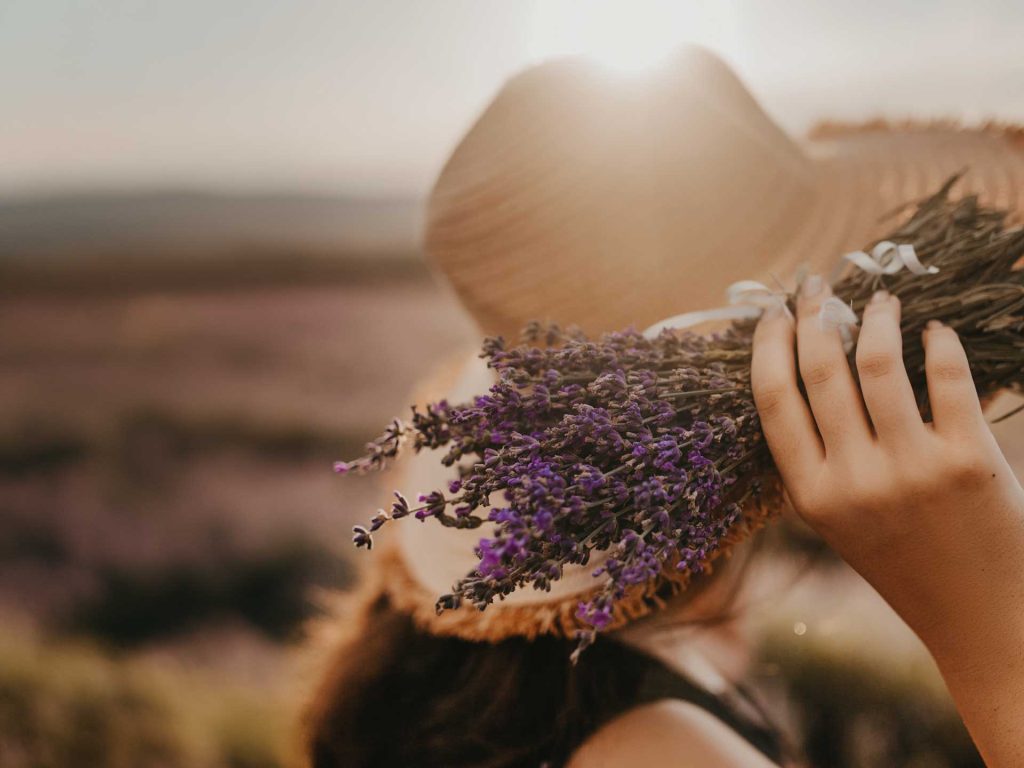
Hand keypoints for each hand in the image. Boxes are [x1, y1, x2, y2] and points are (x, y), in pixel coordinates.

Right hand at [751, 276, 1023, 766]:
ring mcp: (912, 469)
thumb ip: (815, 461)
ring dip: (877, 319)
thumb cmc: (903, 561)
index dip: (769, 347)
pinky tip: (934, 334)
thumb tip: (803, 371)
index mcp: (812, 495)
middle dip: (815, 317)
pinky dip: (938, 344)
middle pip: (821, 372)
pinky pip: (947, 379)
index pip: (773, 401)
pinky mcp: (969, 460)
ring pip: (879, 364)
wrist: (978, 615)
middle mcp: (855, 480)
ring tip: (881, 303)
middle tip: (819, 291)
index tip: (773, 315)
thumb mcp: (837, 522)